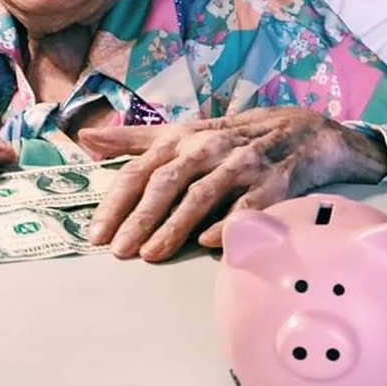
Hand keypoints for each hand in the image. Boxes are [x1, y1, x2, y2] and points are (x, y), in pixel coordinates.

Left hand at [79, 107, 386, 262]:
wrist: (300, 130)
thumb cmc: (230, 136)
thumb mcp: (181, 132)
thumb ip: (133, 139)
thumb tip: (86, 139)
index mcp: (181, 138)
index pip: (141, 170)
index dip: (116, 202)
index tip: (95, 234)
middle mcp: (208, 147)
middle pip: (166, 182)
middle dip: (139, 218)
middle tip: (118, 252)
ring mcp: (241, 164)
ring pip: (201, 194)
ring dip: (174, 225)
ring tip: (151, 255)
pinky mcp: (273, 182)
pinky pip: (248, 205)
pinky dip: (227, 222)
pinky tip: (208, 243)